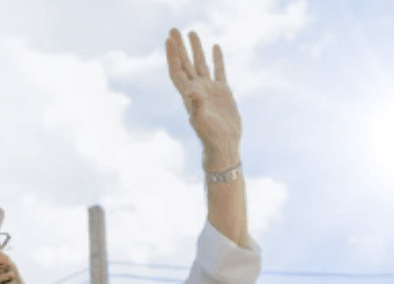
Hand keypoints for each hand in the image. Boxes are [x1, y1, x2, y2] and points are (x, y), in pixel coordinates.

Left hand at [165, 28, 241, 171]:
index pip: (177, 70)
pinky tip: (215, 46)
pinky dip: (217, 59)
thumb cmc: (210, 135)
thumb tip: (190, 90)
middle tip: (173, 29)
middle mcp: (196, 89)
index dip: (172, 55)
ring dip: (196, 49)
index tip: (169, 39)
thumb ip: (196, 104)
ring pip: (200, 64)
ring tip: (192, 32)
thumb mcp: (201, 120)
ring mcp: (209, 89)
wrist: (224, 144)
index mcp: (188, 95)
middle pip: (185, 63)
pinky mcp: (223, 92)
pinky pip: (219, 71)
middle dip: (179, 47)